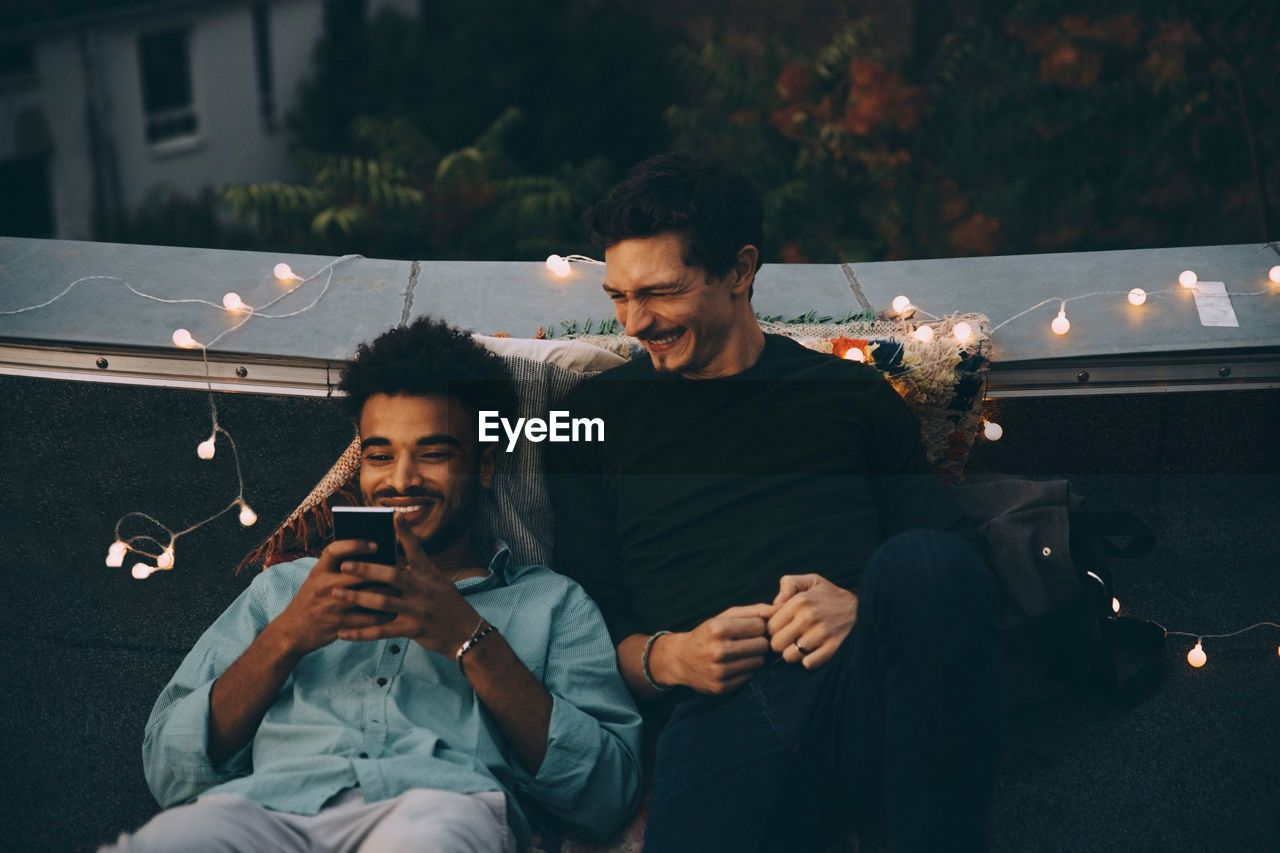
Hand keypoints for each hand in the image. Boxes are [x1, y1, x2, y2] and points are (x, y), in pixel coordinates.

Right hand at [270, 539, 398, 656]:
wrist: (292, 631)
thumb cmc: (311, 600)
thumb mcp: (317, 580)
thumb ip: (337, 569)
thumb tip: (372, 558)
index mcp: (319, 571)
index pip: (335, 549)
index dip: (356, 544)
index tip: (376, 544)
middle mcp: (324, 586)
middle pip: (360, 573)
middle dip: (383, 572)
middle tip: (400, 569)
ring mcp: (332, 606)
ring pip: (369, 596)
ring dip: (388, 593)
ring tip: (401, 590)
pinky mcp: (339, 624)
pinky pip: (368, 619)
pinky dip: (383, 616)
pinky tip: (393, 612)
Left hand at [332, 512, 480, 655]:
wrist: (466, 632)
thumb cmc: (447, 603)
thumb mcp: (438, 581)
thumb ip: (416, 571)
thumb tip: (391, 558)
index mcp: (428, 574)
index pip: (415, 549)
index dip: (405, 532)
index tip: (393, 515)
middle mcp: (423, 589)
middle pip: (392, 575)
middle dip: (367, 569)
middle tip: (345, 564)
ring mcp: (418, 609)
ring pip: (383, 602)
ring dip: (358, 597)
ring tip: (337, 593)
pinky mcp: (413, 629)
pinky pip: (382, 631)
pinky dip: (361, 632)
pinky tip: (344, 632)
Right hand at [650, 603, 775, 694]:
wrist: (681, 659)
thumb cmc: (708, 633)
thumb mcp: (725, 616)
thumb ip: (755, 611)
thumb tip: (782, 608)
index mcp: (718, 628)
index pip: (759, 626)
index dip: (758, 627)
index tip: (750, 629)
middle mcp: (718, 650)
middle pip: (762, 645)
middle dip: (758, 642)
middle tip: (747, 642)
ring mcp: (720, 671)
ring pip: (759, 662)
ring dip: (754, 657)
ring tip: (740, 653)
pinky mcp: (722, 687)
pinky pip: (750, 677)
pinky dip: (745, 671)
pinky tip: (734, 666)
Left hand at [767, 575, 857, 669]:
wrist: (865, 607)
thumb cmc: (832, 596)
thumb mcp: (812, 581)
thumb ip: (789, 583)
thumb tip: (775, 602)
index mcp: (799, 601)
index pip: (770, 626)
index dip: (774, 629)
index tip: (784, 628)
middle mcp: (808, 617)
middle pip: (776, 643)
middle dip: (781, 643)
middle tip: (791, 639)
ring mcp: (821, 633)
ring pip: (789, 656)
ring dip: (794, 654)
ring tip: (802, 646)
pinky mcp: (833, 647)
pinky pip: (809, 663)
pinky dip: (809, 661)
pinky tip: (814, 653)